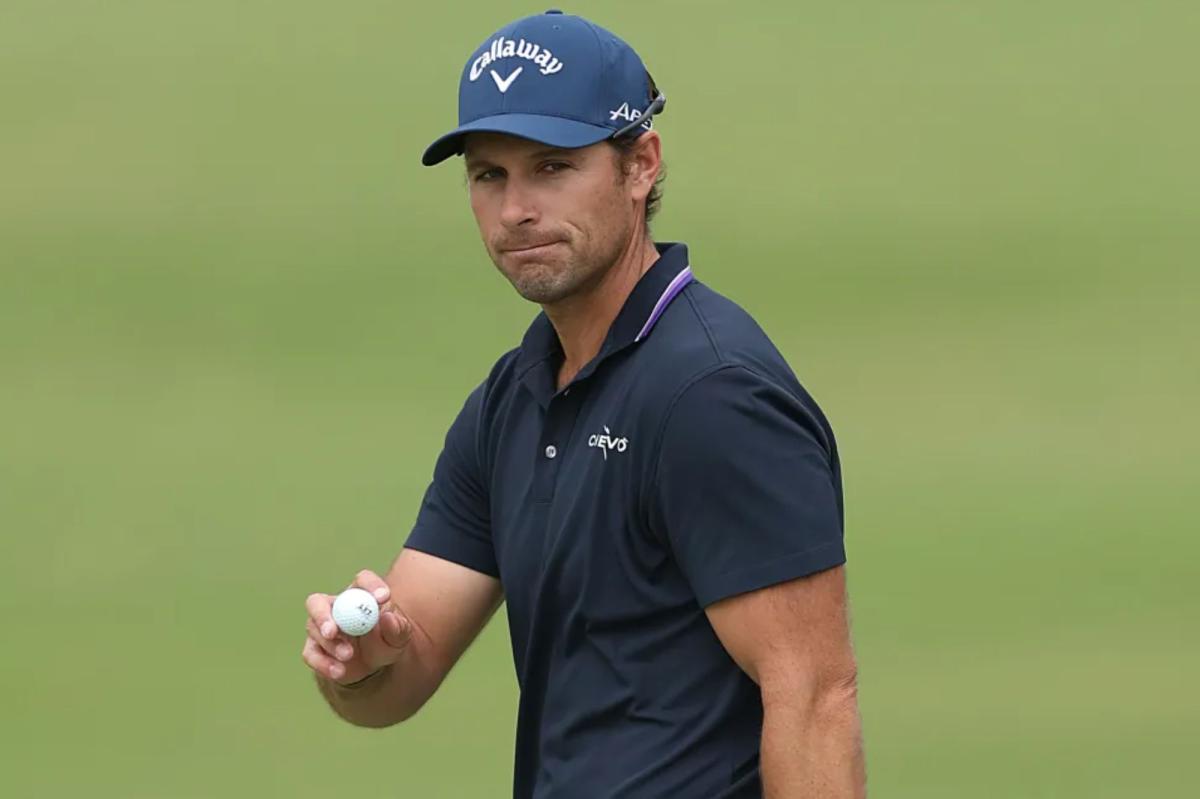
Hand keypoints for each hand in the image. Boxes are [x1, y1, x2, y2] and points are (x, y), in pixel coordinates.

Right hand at [302, 569, 412, 684]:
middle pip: (318, 602)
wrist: (375, 668)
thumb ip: (397, 627)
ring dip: (331, 644)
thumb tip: (388, 616)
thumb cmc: (386, 642)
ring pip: (314, 630)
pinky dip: (324, 664)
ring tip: (348, 656)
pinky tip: (339, 671)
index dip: (371, 586)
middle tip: (333, 631)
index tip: (383, 598)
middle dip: (322, 615)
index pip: (363, 580)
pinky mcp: (314, 649)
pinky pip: (311, 654)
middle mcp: (336, 606)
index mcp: (360, 594)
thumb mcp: (399, 637)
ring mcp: (321, 627)